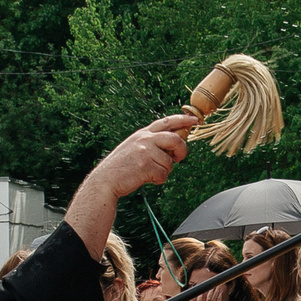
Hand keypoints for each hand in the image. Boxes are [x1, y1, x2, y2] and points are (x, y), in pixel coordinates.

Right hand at [67, 114, 195, 251]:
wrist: (106, 180)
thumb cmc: (122, 167)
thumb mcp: (135, 147)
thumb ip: (153, 143)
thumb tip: (177, 142)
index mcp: (143, 134)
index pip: (167, 121)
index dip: (183, 119)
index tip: (195, 120)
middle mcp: (144, 139)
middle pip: (175, 139)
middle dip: (182, 150)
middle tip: (179, 158)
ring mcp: (144, 151)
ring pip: (170, 161)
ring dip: (165, 171)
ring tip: (151, 173)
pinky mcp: (145, 165)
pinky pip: (164, 174)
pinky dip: (159, 180)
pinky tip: (147, 179)